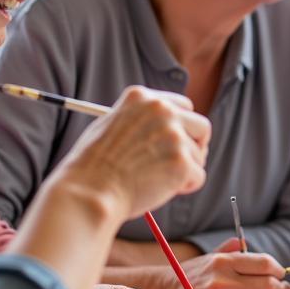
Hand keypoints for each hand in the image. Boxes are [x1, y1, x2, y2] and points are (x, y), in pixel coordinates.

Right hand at [58, 87, 210, 221]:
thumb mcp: (111, 125)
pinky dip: (184, 188)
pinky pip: (198, 177)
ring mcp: (173, 135)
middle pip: (201, 126)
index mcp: (141, 97)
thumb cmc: (93, 166)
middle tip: (184, 163)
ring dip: (184, 171)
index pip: (183, 106)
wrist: (88, 191)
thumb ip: (139, 120)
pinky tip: (160, 190)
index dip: (183, 127)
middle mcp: (161, 110)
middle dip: (196, 146)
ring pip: (198, 156)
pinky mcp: (181, 161)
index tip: (180, 141)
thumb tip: (167, 129)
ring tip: (154, 180)